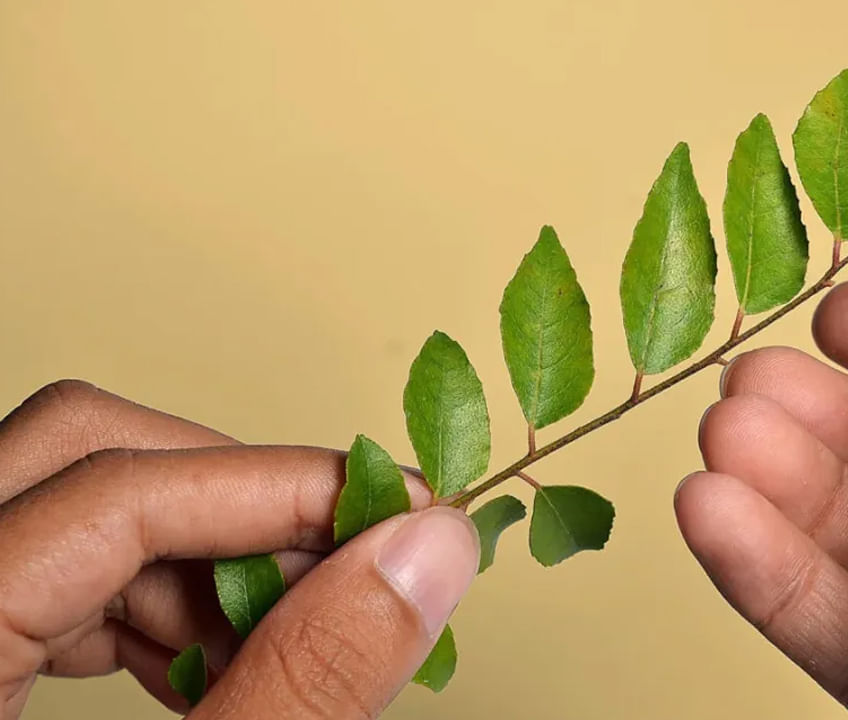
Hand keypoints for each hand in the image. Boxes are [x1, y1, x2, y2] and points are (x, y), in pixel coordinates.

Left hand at [0, 381, 478, 718]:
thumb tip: (424, 560)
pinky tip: (221, 666)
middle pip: (78, 453)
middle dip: (236, 505)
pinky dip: (154, 601)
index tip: (397, 517)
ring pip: (69, 505)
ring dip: (204, 560)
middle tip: (346, 570)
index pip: (110, 490)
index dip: (279, 491)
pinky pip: (48, 566)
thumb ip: (300, 685)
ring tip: (292, 642)